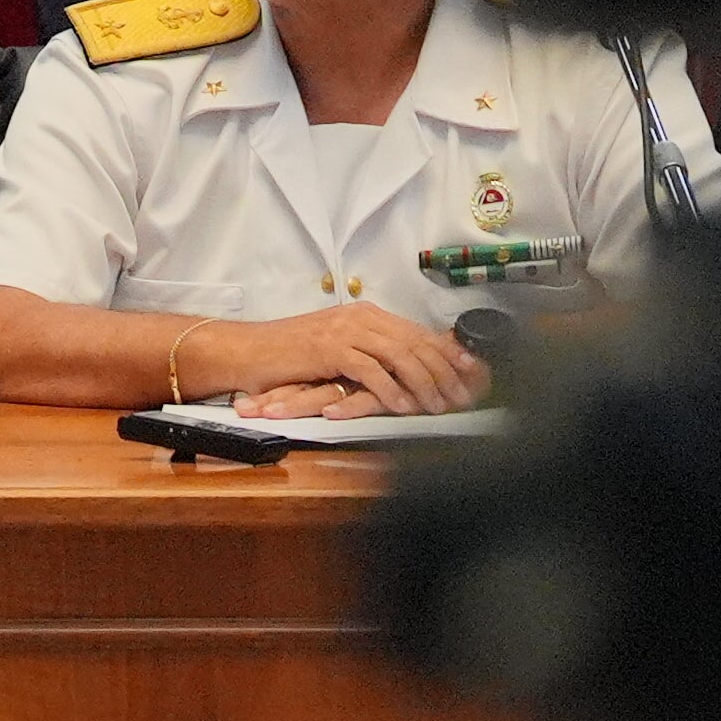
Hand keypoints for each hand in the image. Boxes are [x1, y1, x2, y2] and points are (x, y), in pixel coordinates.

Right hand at [224, 304, 487, 417]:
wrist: (248, 351)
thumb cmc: (290, 356)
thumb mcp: (337, 349)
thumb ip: (371, 354)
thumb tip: (408, 369)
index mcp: (365, 314)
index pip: (417, 332)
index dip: (448, 353)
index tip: (472, 374)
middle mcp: (358, 317)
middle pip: (415, 343)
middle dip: (444, 372)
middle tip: (463, 397)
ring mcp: (344, 330)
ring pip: (399, 355)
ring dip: (423, 383)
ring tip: (438, 406)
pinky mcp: (328, 349)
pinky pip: (370, 370)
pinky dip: (390, 389)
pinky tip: (403, 406)